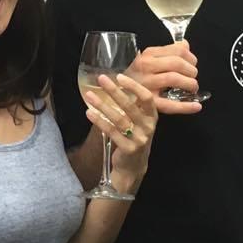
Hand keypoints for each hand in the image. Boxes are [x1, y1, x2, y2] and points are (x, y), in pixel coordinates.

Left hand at [84, 73, 155, 192]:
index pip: (146, 97)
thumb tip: (116, 82)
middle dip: (114, 91)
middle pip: (130, 106)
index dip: (134, 86)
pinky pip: (111, 132)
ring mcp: (139, 139)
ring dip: (103, 105)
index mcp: (152, 116)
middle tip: (101, 79)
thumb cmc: (134, 137)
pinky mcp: (129, 148)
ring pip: (119, 119)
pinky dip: (99, 121)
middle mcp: (148, 127)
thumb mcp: (139, 121)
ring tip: (89, 95)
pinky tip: (89, 113)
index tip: (119, 76)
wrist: (134, 166)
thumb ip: (133, 105)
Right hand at [127, 42, 202, 114]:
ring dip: (190, 83)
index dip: (191, 57)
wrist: (114, 90)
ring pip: (173, 79)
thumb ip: (168, 51)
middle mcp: (145, 67)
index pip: (177, 50)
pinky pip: (168, 105)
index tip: (192, 63)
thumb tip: (185, 45)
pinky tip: (196, 107)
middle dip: (191, 70)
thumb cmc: (136, 74)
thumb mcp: (149, 58)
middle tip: (193, 76)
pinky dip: (185, 107)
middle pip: (176, 63)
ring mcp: (146, 85)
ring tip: (192, 87)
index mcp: (148, 55)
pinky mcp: (148, 103)